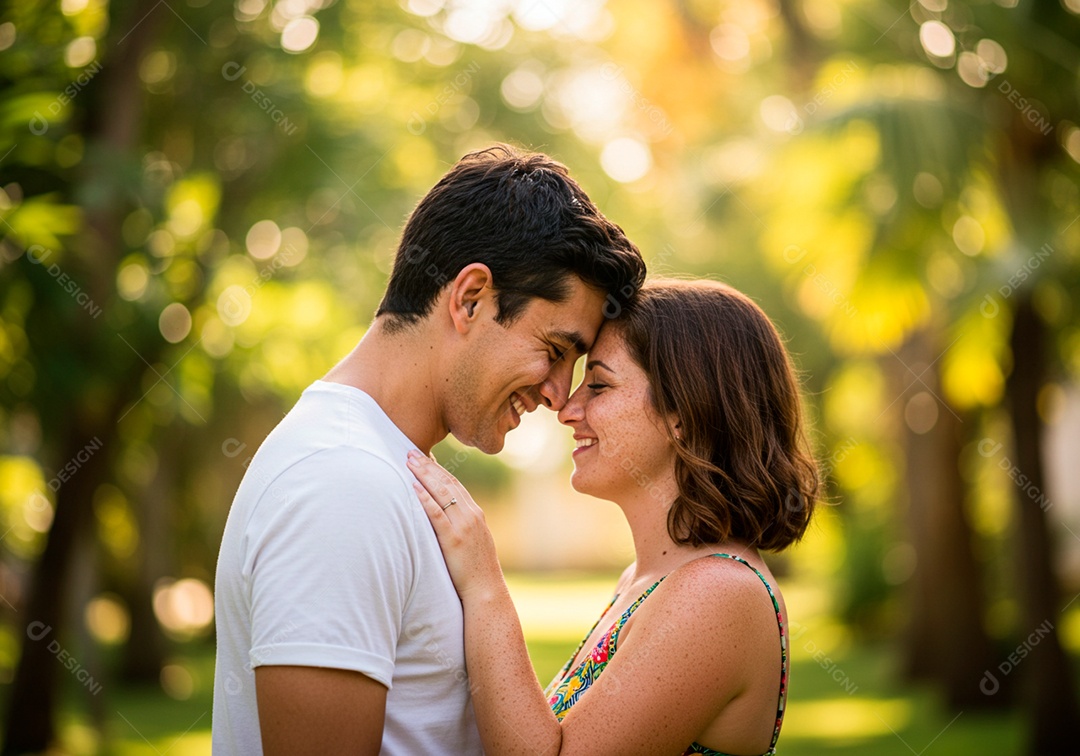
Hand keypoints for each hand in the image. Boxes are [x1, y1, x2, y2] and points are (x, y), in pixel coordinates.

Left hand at [407, 450, 504, 599]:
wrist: (486, 590)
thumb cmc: (476, 569)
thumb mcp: (473, 541)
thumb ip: (461, 525)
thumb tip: (444, 516)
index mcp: (475, 514)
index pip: (454, 484)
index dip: (438, 469)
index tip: (424, 457)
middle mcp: (471, 515)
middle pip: (447, 483)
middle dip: (428, 465)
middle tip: (411, 451)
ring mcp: (463, 526)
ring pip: (441, 493)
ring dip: (424, 475)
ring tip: (408, 462)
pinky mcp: (453, 539)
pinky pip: (437, 514)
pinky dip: (424, 499)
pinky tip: (413, 488)